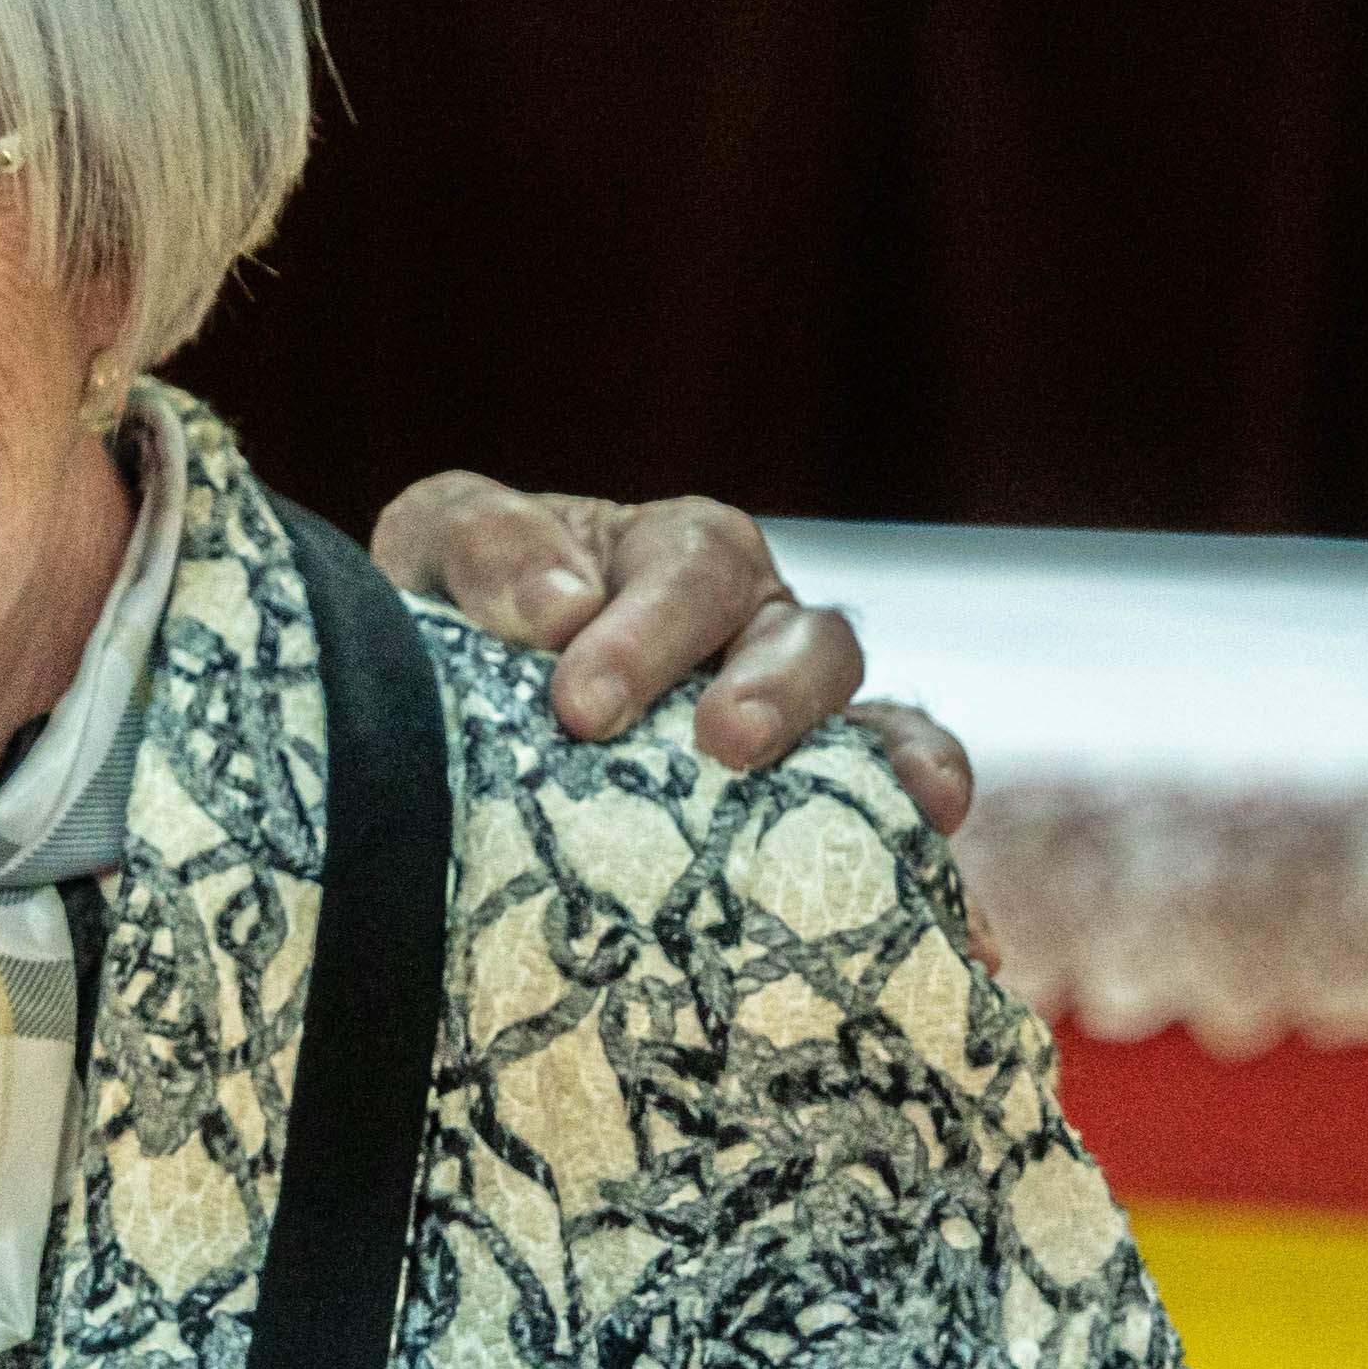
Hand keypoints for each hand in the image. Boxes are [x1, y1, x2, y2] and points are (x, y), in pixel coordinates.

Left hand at [369, 472, 975, 837]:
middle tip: (715, 742)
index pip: (689, 564)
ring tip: (802, 793)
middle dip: (760, 685)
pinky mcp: (817, 784)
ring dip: (830, 739)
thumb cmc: (456, 619)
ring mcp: (793, 700)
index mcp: (669, 551)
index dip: (648, 629)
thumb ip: (481, 544)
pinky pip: (892, 774)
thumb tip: (560, 605)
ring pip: (854, 697)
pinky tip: (932, 824)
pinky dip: (922, 785)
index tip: (580, 702)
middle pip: (794, 630)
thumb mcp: (435, 555)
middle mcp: (751, 617)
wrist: (444, 718)